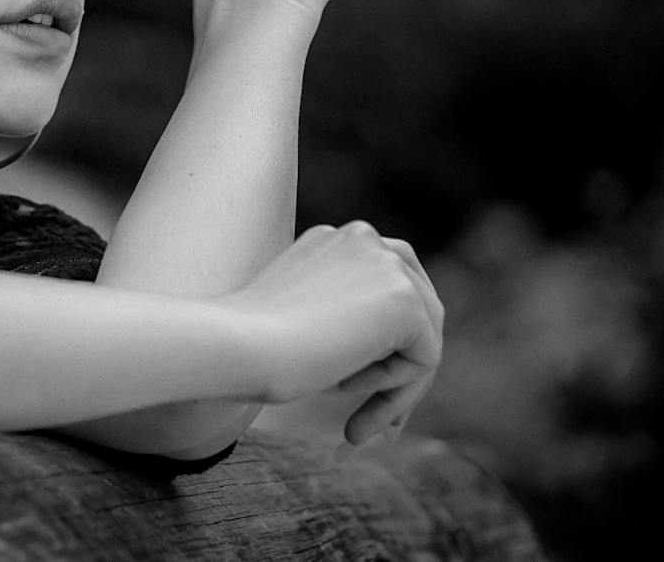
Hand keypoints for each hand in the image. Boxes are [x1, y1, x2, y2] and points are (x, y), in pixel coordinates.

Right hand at [217, 221, 443, 444]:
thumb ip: (342, 314)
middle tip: (381, 422)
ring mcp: (388, 264)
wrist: (239, 342)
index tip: (360, 391)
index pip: (387, 288)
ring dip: (397, 386)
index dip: (385, 344)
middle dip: (403, 367)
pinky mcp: (405, 300)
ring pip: (425, 337)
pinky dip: (395, 389)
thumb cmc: (251, 341)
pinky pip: (425, 358)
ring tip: (358, 425)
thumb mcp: (303, 314)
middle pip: (418, 309)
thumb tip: (391, 356)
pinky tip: (346, 387)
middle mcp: (366, 238)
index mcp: (338, 239)